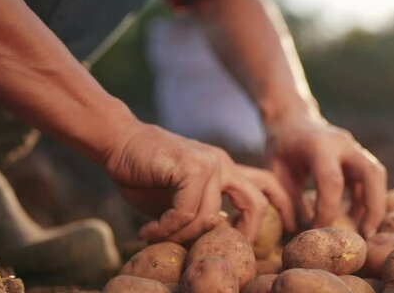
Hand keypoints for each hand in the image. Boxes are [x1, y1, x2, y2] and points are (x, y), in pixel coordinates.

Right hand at [103, 122, 271, 242]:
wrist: (117, 142)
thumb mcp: (177, 202)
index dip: (276, 213)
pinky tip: (146, 231)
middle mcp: (223, 165)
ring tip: (153, 236)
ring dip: (179, 235)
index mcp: (225, 170)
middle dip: (247, 234)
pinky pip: (185, 212)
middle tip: (218, 252)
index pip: (266, 187)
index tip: (256, 244)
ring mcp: (210, 163)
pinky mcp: (192, 166)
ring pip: (207, 217)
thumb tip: (215, 238)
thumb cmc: (145, 174)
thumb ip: (198, 216)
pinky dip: (164, 228)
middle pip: (255, 204)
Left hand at [266, 114, 386, 237]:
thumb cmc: (281, 146)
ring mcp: (354, 147)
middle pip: (371, 173)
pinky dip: (366, 198)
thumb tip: (299, 230)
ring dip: (376, 204)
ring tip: (365, 230)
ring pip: (377, 174)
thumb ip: (288, 200)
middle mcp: (342, 143)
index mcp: (318, 145)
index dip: (327, 210)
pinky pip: (370, 178)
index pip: (331, 181)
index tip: (316, 229)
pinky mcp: (358, 155)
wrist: (291, 118)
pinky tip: (355, 216)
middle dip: (373, 206)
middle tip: (365, 234)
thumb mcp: (276, 171)